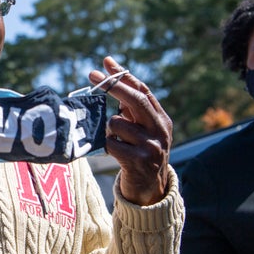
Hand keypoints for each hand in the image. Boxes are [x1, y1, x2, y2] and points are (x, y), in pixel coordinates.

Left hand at [89, 56, 172, 205]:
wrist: (149, 191)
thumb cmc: (139, 154)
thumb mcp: (142, 130)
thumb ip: (130, 108)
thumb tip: (109, 74)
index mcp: (161, 119)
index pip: (143, 91)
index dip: (123, 75)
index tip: (106, 62)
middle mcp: (160, 131)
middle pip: (136, 100)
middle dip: (113, 86)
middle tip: (92, 75)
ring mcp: (151, 147)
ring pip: (117, 124)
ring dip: (109, 130)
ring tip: (117, 142)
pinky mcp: (139, 163)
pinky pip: (112, 144)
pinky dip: (108, 146)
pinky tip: (116, 154)